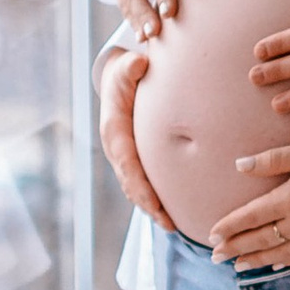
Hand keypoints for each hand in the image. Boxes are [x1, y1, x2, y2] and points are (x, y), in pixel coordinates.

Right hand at [97, 46, 173, 227]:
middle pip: (132, 184)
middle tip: (170, 226)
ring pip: (136, 188)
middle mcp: (117, 149)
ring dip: (152, 208)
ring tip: (173, 227)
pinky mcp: (134, 158)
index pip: (128, 165)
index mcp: (115, 133)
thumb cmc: (125, 73)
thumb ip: (131, 67)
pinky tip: (172, 213)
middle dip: (149, 206)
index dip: (141, 186)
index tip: (155, 204)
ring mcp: (124, 156)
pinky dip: (154, 199)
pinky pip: (142, 182)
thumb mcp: (125, 66)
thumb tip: (138, 62)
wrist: (117, 78)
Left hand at [208, 136, 289, 270]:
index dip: (229, 227)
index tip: (211, 234)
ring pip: (279, 254)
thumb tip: (239, 165)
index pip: (251, 218)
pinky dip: (285, 262)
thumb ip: (272, 160)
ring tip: (238, 265)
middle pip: (260, 240)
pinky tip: (274, 263)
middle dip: (235, 249)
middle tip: (215, 256)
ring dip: (255, 260)